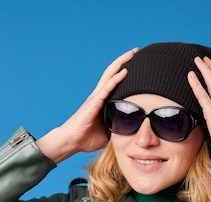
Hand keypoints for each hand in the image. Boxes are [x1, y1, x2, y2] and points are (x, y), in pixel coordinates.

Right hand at [37, 48, 137, 162]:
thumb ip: (120, 127)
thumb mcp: (110, 132)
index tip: (138, 64)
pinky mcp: (94, 103)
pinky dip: (116, 79)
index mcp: (103, 101)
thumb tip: (135, 131)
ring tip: (133, 53)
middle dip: (125, 60)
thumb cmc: (87, 138)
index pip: (115, 82)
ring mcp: (96, 97)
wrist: (72, 141)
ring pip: (110, 75)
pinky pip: (107, 88)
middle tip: (137, 51)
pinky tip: (125, 71)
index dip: (125, 71)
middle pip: (113, 72)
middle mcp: (99, 95)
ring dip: (122, 63)